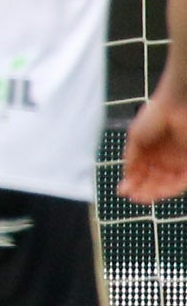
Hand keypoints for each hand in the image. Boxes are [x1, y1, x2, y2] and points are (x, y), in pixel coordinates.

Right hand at [127, 77, 186, 201]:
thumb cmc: (154, 116)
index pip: (141, 172)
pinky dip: (170, 189)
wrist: (175, 107)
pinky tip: (157, 193)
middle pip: (154, 181)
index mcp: (150, 151)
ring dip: (155, 193)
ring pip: (167, 184)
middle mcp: (164, 158)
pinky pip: (181, 181)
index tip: (123, 191)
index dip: (133, 182)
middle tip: (133, 198)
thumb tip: (126, 176)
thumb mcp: (135, 138)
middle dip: (143, 190)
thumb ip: (131, 158)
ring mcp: (177, 162)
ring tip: (142, 198)